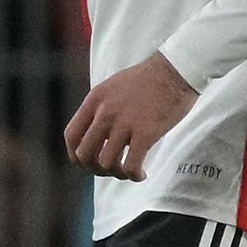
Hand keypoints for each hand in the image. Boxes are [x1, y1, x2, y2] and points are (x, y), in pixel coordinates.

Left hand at [64, 52, 197, 180]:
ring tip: (129, 171)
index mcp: (95, 100)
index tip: (86, 164)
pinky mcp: (145, 133)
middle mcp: (105, 112)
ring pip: (106, 163)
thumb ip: (102, 108)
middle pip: (85, 154)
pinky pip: (131, 165)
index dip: (75, 156)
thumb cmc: (147, 79)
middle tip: (111, 170)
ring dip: (117, 174)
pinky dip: (134, 175)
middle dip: (95, 169)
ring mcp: (124, 123)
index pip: (71, 135)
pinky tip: (141, 174)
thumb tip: (98, 132)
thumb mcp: (113, 87)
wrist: (174, 70)